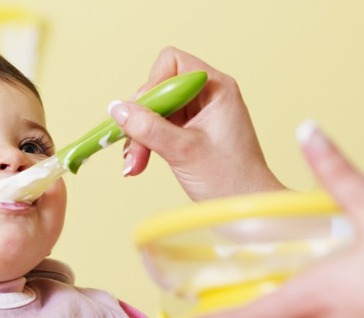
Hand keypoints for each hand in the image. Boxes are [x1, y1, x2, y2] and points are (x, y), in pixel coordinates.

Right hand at [108, 46, 284, 200]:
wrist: (247, 207)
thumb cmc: (229, 179)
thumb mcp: (183, 151)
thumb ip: (148, 127)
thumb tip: (116, 109)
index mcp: (216, 88)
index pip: (172, 64)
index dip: (152, 86)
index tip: (142, 116)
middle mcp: (208, 96)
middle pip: (159, 90)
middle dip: (141, 120)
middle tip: (134, 152)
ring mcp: (200, 115)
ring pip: (156, 112)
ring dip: (140, 136)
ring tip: (134, 164)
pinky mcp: (192, 133)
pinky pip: (160, 128)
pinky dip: (147, 144)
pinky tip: (139, 164)